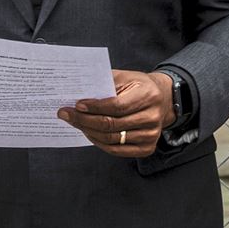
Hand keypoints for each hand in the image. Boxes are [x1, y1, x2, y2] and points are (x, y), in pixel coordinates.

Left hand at [58, 70, 175, 157]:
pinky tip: (89, 133)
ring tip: (75, 123)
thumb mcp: (126, 77)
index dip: (95, 107)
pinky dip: (99, 143)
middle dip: (84, 120)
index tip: (77, 105)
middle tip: (66, 115)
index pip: (117, 106)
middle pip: (112, 125)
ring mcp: (151, 135)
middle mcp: (152, 117)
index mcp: (148, 95)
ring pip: (112, 139)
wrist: (162, 99)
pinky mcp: (147, 148)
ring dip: (89, 131)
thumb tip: (80, 93)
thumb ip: (105, 83)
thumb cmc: (139, 86)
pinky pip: (117, 150)